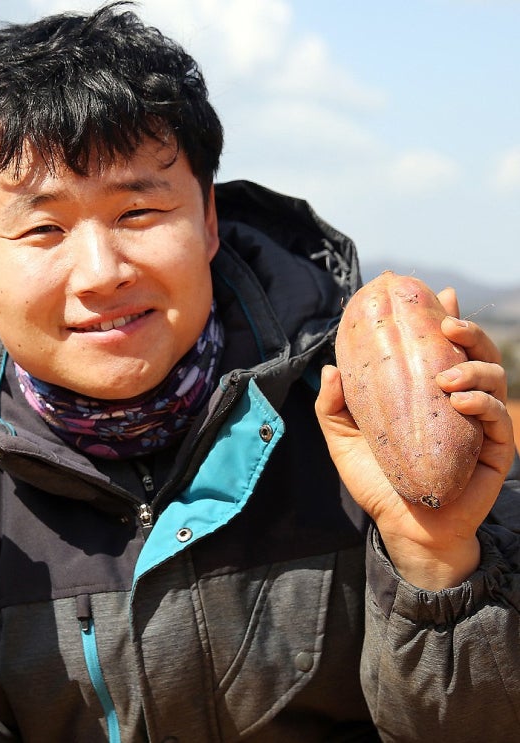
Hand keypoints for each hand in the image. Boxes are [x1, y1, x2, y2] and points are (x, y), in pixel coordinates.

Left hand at [316, 288, 515, 589]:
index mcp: (426, 391)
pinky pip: (498, 415)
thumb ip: (332, 406)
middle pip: (472, 352)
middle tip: (446, 321)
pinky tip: (460, 398)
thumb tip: (328, 368)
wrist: (402, 526)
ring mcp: (479, 422)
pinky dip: (482, 401)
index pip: (438, 347)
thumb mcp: (344, 440)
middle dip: (465, 328)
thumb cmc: (376, 480)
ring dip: (474, 365)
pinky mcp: (495, 447)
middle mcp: (457, 399)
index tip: (432, 293)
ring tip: (446, 374)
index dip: (440, 315)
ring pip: (493, 375)